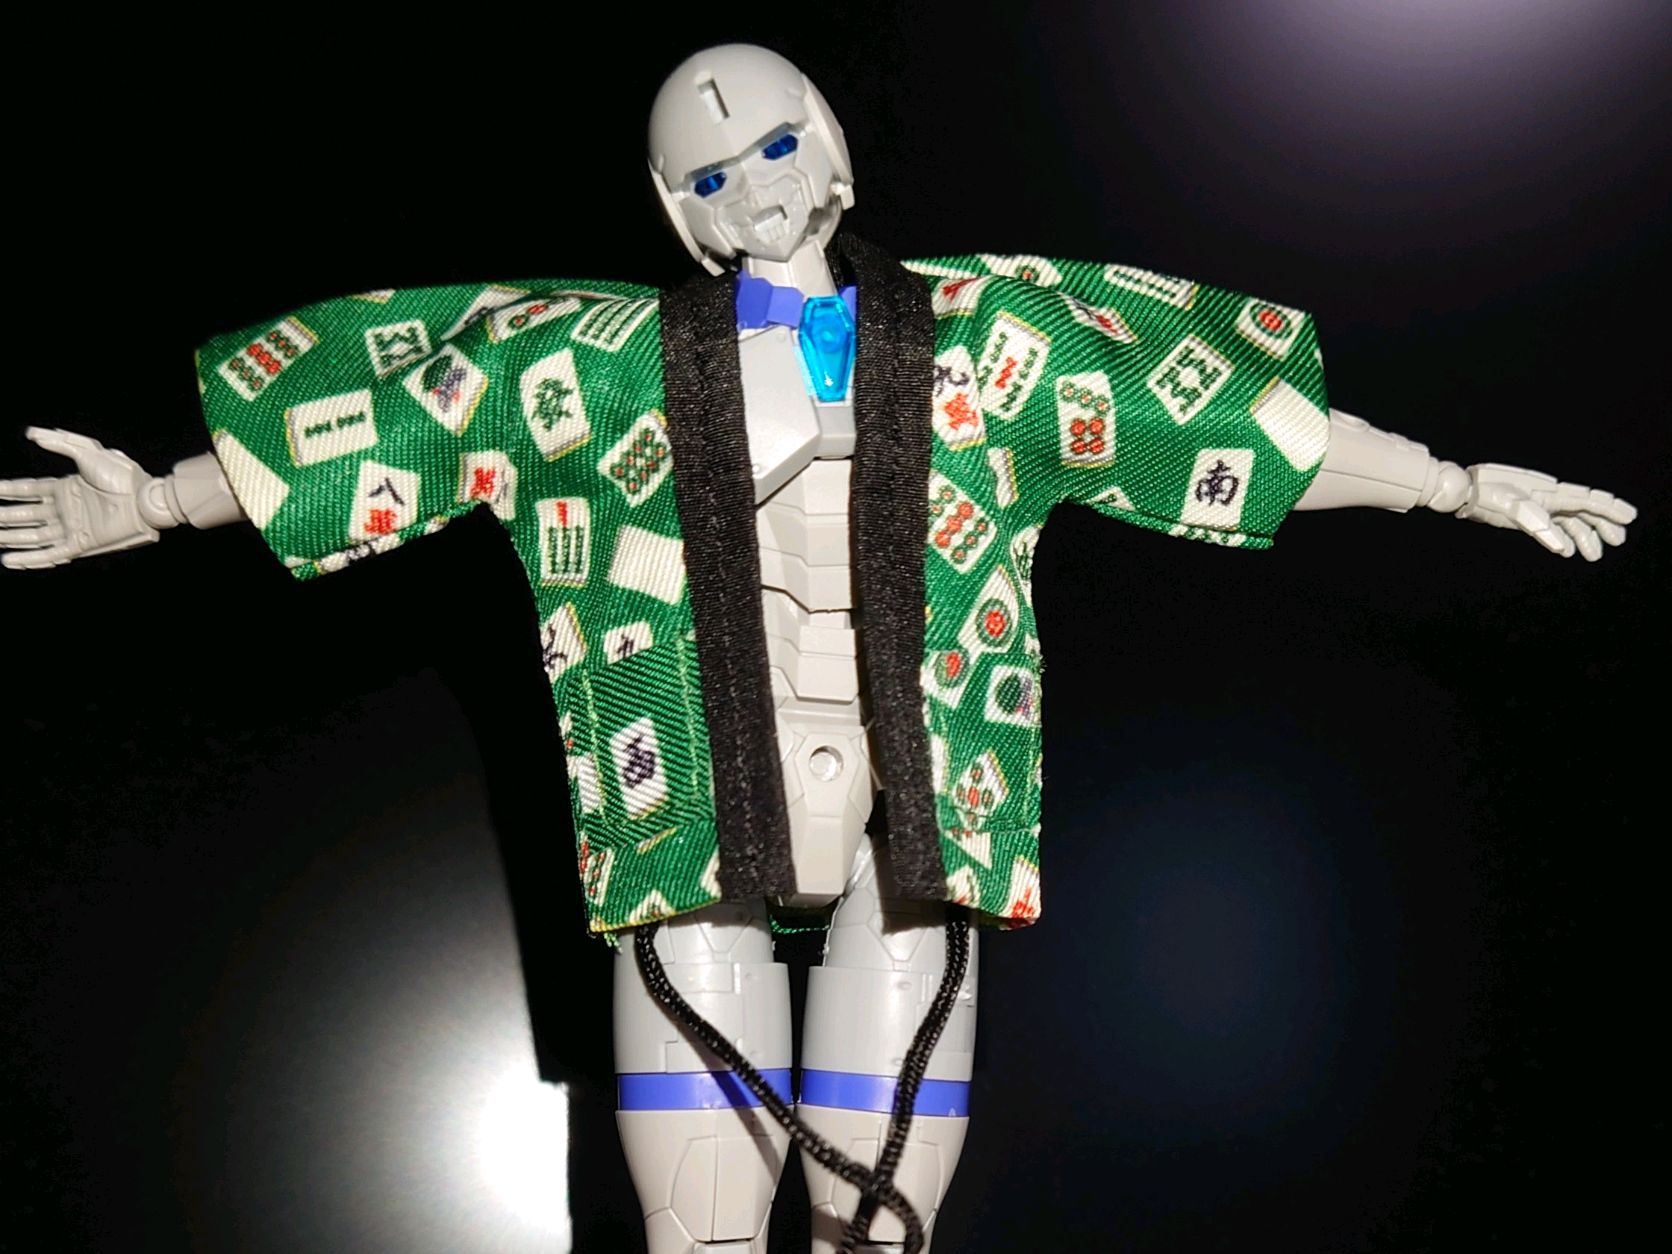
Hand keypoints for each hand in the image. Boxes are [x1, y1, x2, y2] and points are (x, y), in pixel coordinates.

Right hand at [0, 428, 163, 569]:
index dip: (10, 491)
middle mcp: (68, 509)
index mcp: (68, 488)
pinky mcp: (81, 544)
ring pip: (35, 536)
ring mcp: (74, 527)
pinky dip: (30, 559)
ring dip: (13, 539)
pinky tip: (10, 560)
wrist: (144, 499)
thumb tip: (34, 433)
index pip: (31, 491)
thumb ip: (62, 443)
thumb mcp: (89, 453)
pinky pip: (50, 553)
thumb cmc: (123, 476)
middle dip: (6, 517)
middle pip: (28, 515)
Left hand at [1454, 463, 1636, 560]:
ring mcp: (1538, 506)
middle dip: (1603, 525)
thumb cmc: (1487, 494)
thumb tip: (1562, 548)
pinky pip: (1551, 528)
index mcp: (1551, 492)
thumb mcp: (1513, 508)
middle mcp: (1548, 498)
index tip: (1630, 517)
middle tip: (1618, 541)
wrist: (1463, 491)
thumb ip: (1539, 526)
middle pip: (1584, 511)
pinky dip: (1562, 539)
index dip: (1610, 509)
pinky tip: (1569, 550)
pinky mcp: (1525, 516)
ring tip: (1595, 556)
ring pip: (1569, 522)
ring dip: (1584, 537)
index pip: (1587, 500)